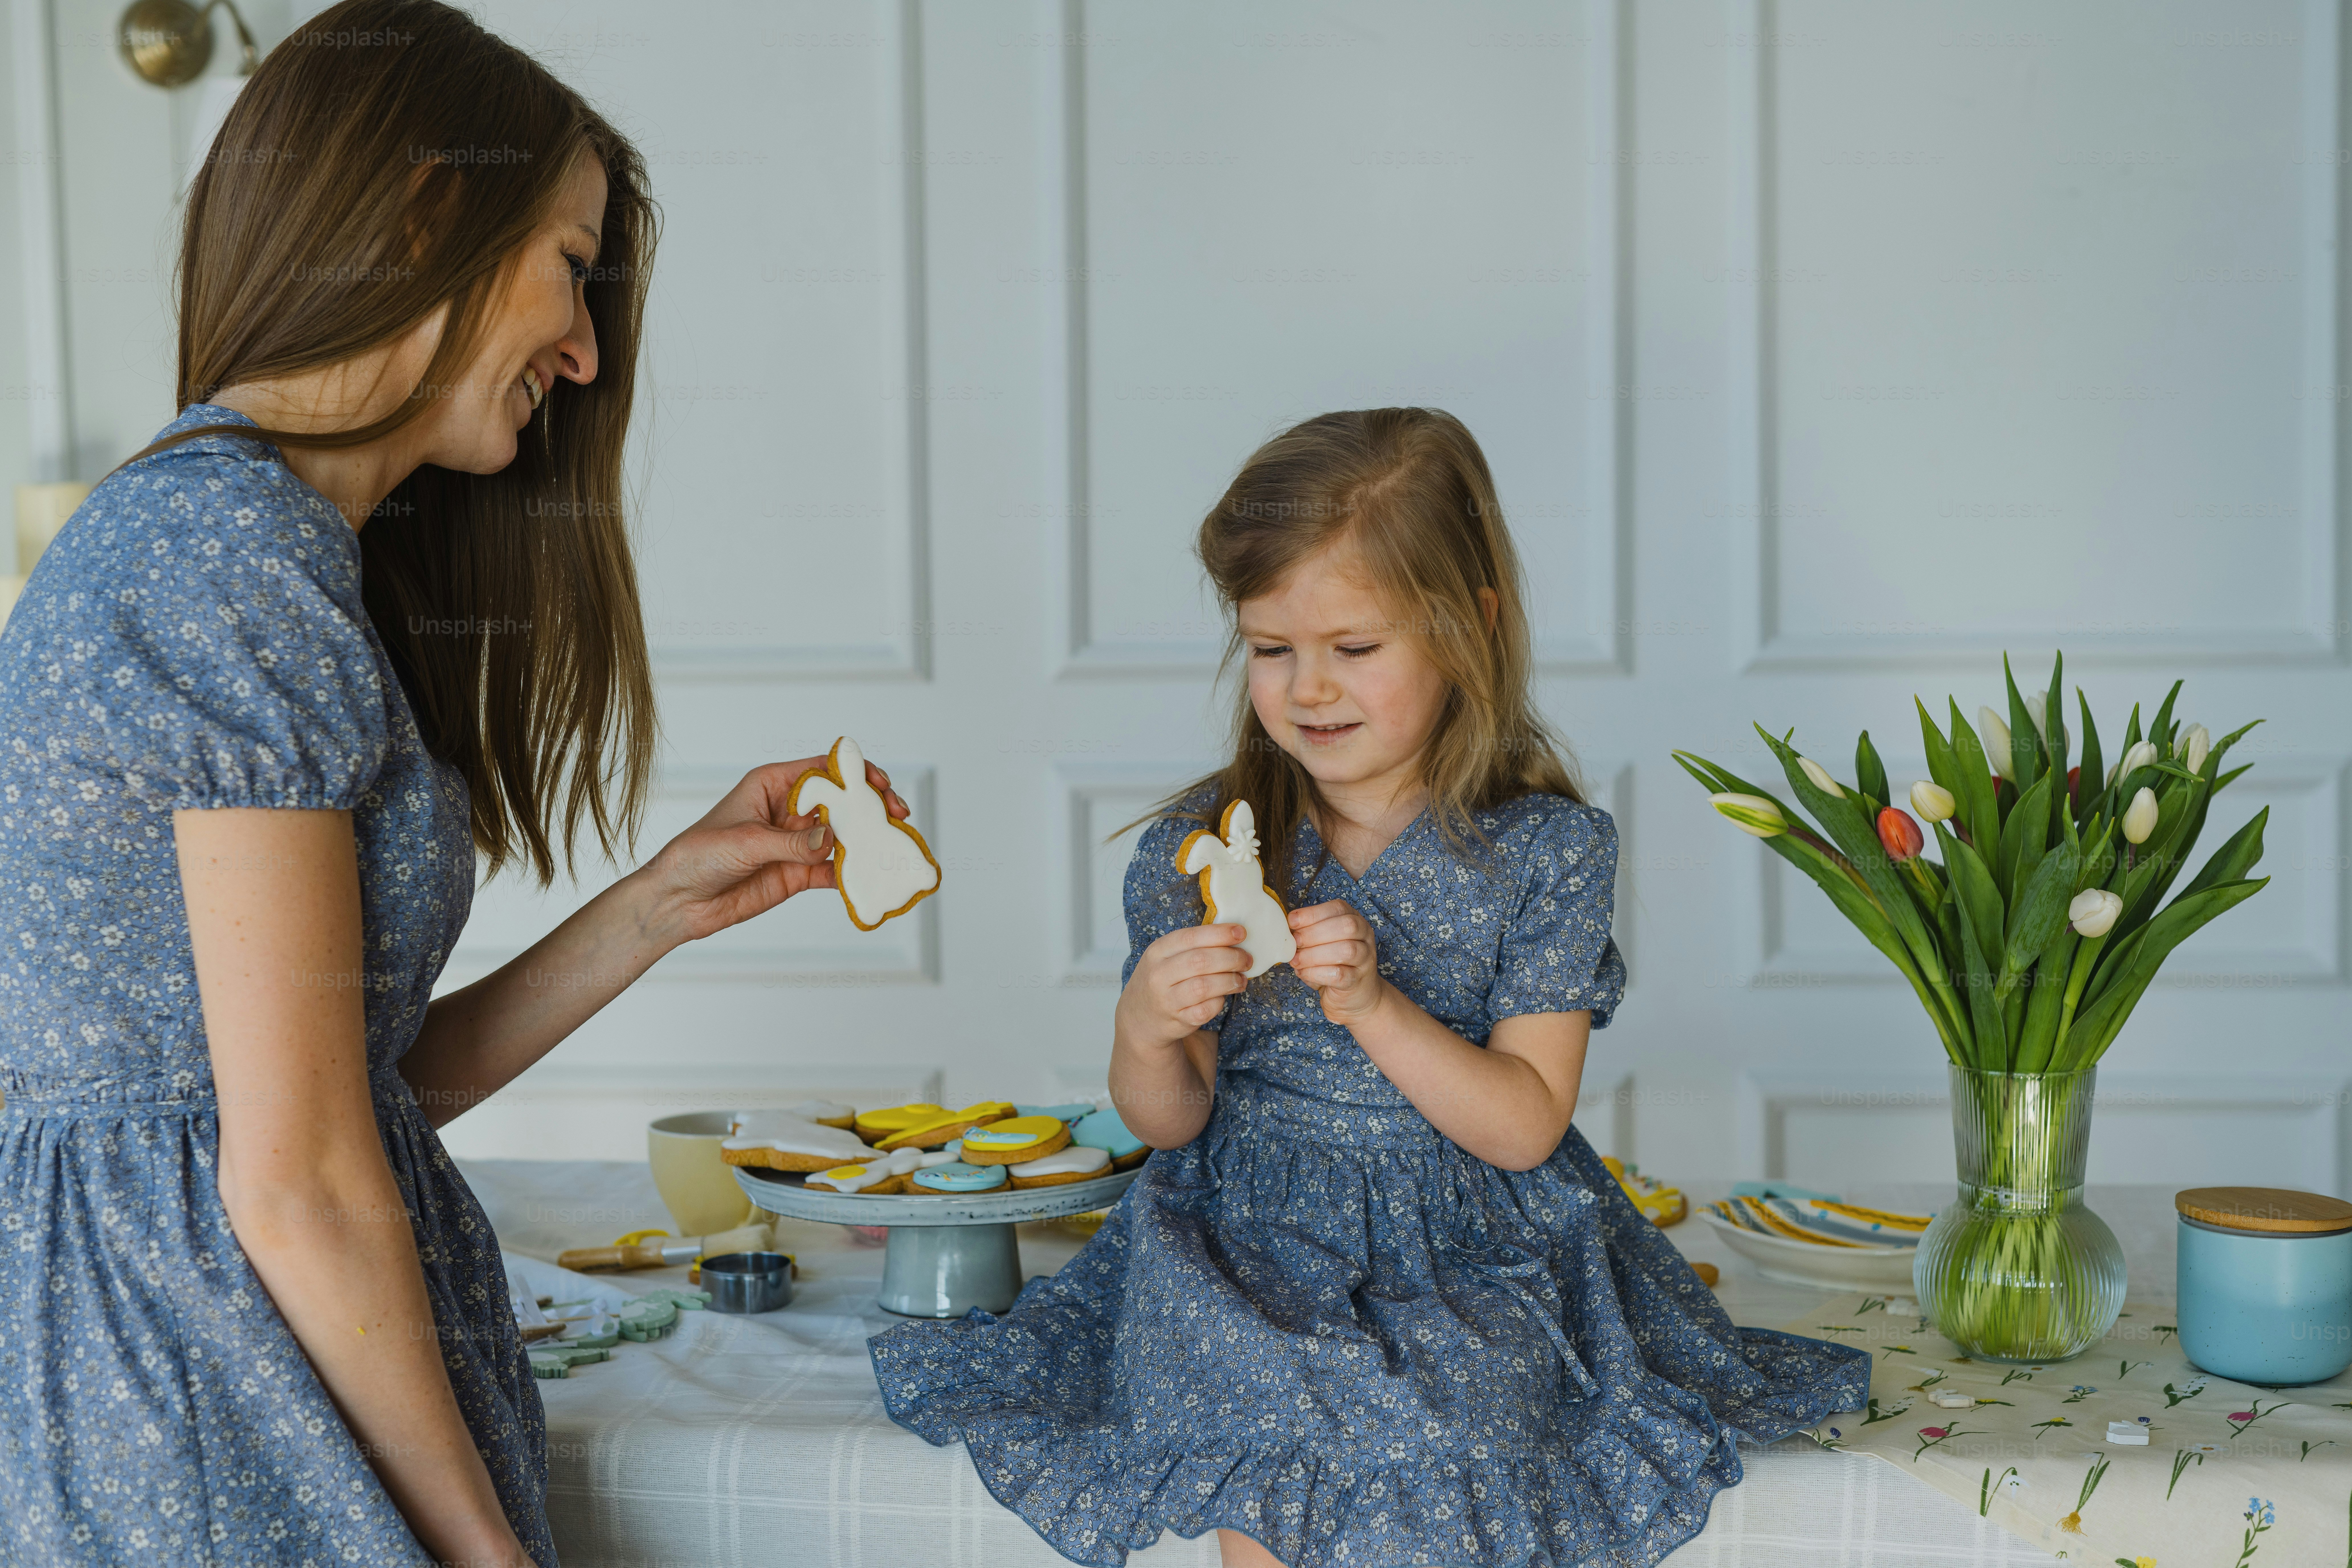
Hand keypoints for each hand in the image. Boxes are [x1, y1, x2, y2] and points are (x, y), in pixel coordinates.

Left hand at [633, 753, 909, 946]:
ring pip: (843, 836)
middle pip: (841, 801)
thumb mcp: (745, 842)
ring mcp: (796, 843)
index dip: (854, 772)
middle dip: (870, 806)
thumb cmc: (698, 855)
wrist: (678, 900)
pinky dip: (853, 874)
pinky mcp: (798, 874)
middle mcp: (789, 811)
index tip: (878, 784)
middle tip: (897, 816)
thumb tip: (832, 840)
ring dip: (868, 840)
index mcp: (773, 785)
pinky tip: (870, 877)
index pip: (823, 770)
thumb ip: (792, 842)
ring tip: (893, 846)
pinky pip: (833, 871)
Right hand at [1115, 922, 1248, 1051]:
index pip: (1190, 937)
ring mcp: (1167, 1000)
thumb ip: (1192, 945)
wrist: (1139, 1017)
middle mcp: (1158, 975)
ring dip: (1229, 981)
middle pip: (1201, 961)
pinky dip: (1219, 1002)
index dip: (1219, 934)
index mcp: (1157, 952)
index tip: (1241, 933)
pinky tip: (1223, 996)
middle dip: (1230, 958)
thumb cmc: (1162, 979)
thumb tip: (1232, 935)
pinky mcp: (1178, 1021)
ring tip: (1241, 979)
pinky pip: (1206, 1010)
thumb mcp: (1165, 956)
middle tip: (1246, 959)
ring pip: (1205, 987)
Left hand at [1288, 899, 1386, 1026]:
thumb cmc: (1333, 964)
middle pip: (1346, 926)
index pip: (1338, 908)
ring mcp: (1365, 960)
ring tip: (1296, 960)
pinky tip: (1303, 973)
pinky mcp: (1358, 981)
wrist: (1355, 996)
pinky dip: (1316, 973)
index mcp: (1355, 920)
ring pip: (1346, 950)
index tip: (1292, 921)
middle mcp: (1365, 937)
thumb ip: (1309, 933)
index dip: (1314, 913)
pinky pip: (1339, 974)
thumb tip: (1286, 929)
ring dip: (1314, 954)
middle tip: (1295, 942)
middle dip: (1315, 933)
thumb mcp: (1322, 943)